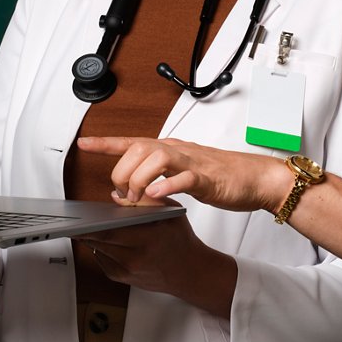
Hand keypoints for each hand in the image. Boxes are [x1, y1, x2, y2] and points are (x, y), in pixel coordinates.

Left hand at [75, 216, 236, 317]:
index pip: (110, 232)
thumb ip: (146, 201)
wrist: (189, 272)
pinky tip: (100, 237)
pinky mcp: (120, 277)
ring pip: (98, 249)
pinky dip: (99, 246)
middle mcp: (135, 258)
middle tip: (74, 218)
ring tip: (84, 224)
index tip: (79, 217)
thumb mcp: (170, 213)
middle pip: (100, 241)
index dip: (91, 225)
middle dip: (85, 229)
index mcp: (147, 240)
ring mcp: (127, 270)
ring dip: (90, 236)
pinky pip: (101, 258)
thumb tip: (116, 196)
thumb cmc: (180, 241)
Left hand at [76, 136, 287, 213]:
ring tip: (138, 199)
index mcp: (171, 150)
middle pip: (138, 148)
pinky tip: (157, 197)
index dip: (106, 143)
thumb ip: (158, 181)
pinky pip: (184, 177)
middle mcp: (178, 151)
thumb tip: (130, 195)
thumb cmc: (223, 176)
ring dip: (140, 180)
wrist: (257, 178)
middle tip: (124, 195)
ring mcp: (193, 162)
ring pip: (156, 157)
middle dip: (123, 171)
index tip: (84, 143)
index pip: (132, 141)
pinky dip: (167, 186)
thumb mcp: (183, 175)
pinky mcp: (208, 177)